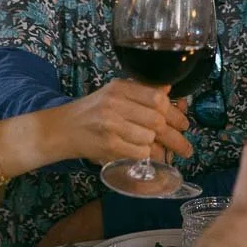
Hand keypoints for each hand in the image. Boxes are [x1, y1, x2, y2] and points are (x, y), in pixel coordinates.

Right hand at [37, 79, 193, 166]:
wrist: (61, 129)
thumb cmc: (91, 111)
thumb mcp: (113, 93)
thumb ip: (140, 91)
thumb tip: (169, 89)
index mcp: (120, 88)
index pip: (157, 97)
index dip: (175, 113)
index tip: (184, 123)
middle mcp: (115, 104)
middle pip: (157, 120)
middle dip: (175, 135)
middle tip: (185, 147)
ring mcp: (111, 125)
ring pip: (150, 138)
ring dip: (160, 148)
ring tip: (166, 153)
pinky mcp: (108, 146)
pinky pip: (139, 153)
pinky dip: (148, 157)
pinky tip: (150, 158)